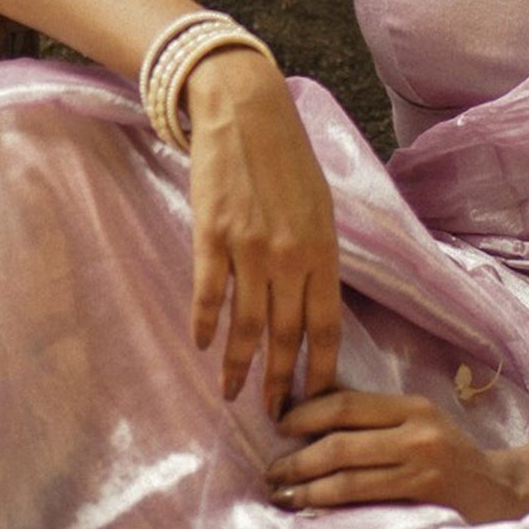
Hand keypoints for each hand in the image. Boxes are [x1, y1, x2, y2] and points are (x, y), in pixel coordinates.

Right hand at [182, 50, 343, 414]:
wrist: (246, 112)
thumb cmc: (286, 160)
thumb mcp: (319, 208)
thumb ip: (318, 258)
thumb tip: (315, 305)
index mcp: (323, 251)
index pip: (327, 326)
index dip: (321, 369)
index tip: (316, 401)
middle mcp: (290, 256)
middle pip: (287, 336)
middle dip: (281, 383)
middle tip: (274, 416)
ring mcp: (249, 248)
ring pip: (246, 325)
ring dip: (238, 366)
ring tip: (232, 394)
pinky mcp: (212, 236)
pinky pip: (208, 293)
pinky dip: (204, 324)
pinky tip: (200, 345)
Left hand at [266, 388, 528, 526]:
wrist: (504, 491)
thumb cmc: (451, 459)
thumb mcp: (419, 426)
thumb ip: (377, 422)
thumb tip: (309, 416)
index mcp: (411, 407)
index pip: (345, 403)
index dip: (304, 413)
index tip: (275, 425)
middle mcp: (417, 430)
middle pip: (340, 439)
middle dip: (296, 457)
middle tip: (269, 472)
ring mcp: (422, 463)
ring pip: (347, 474)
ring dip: (306, 486)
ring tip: (280, 494)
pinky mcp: (424, 495)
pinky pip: (365, 499)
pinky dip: (330, 504)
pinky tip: (310, 508)